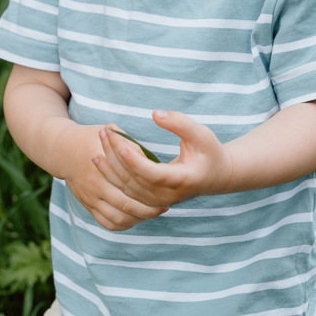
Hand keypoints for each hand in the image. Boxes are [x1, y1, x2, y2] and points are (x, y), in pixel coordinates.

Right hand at [61, 123, 165, 231]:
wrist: (65, 149)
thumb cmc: (95, 138)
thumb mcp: (113, 135)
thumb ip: (132, 148)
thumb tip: (152, 162)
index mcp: (104, 167)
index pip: (131, 186)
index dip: (150, 193)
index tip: (166, 193)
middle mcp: (97, 186)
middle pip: (125, 206)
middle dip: (147, 211)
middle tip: (163, 208)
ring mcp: (91, 198)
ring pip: (116, 218)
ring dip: (136, 219)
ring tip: (151, 213)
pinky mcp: (88, 205)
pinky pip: (106, 222)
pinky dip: (121, 224)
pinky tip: (134, 218)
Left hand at [96, 111, 232, 207]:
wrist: (215, 177)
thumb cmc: (209, 151)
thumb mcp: (201, 134)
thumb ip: (180, 123)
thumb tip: (155, 114)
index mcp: (183, 180)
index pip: (153, 175)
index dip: (136, 162)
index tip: (121, 144)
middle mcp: (168, 195)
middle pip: (135, 179)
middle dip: (116, 155)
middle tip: (106, 131)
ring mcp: (157, 201)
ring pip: (126, 186)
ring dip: (109, 164)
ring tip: (101, 139)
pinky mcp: (149, 201)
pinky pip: (125, 190)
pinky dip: (111, 175)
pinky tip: (100, 158)